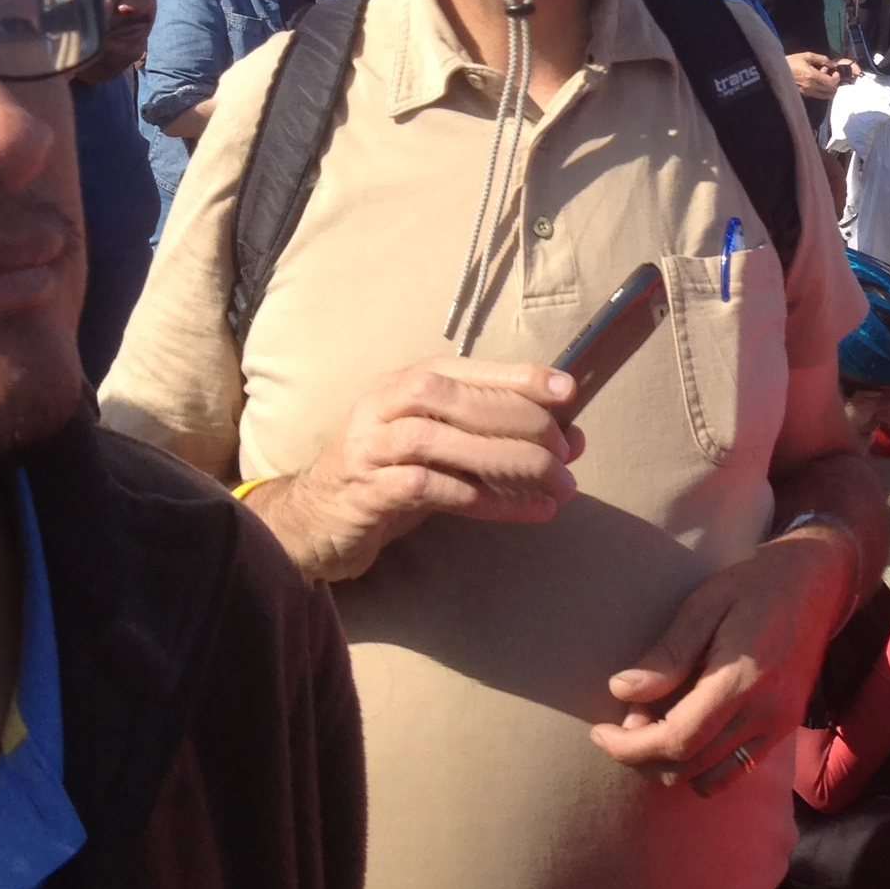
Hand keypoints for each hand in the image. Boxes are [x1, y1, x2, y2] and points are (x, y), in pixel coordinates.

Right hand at [250, 357, 593, 581]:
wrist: (316, 520)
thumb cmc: (390, 477)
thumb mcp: (447, 453)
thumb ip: (499, 441)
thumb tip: (573, 439)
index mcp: (403, 385)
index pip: (464, 368)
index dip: (516, 376)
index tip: (568, 390)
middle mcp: (381, 407)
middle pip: (452, 398)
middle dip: (518, 421)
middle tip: (564, 452)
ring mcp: (368, 448)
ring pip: (437, 440)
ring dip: (505, 461)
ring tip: (556, 485)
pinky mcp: (363, 492)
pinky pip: (425, 488)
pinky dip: (477, 498)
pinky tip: (518, 510)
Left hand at [595, 514, 855, 788]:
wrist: (815, 585)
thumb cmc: (753, 587)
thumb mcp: (703, 606)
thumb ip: (667, 654)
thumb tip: (623, 691)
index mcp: (741, 680)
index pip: (678, 740)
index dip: (631, 748)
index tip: (602, 733)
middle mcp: (765, 712)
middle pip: (689, 765)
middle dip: (643, 755)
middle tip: (623, 724)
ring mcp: (779, 725)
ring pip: (710, 777)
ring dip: (670, 765)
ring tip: (652, 730)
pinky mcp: (784, 729)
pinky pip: (735, 770)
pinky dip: (702, 767)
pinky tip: (687, 736)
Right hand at [786, 50, 851, 100]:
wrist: (776, 70)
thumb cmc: (791, 62)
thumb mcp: (807, 56)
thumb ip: (822, 59)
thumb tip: (833, 64)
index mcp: (812, 76)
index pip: (831, 83)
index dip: (837, 78)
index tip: (835, 72)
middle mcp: (811, 86)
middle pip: (830, 91)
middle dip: (834, 84)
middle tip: (831, 75)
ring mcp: (807, 92)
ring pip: (824, 96)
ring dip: (828, 88)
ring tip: (824, 79)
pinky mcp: (803, 95)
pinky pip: (817, 95)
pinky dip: (821, 90)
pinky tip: (817, 82)